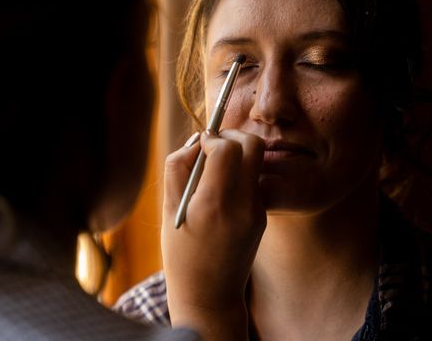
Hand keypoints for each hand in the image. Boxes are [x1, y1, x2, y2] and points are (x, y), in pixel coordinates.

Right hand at [162, 130, 265, 340]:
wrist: (210, 296)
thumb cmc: (181, 254)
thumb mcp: (168, 211)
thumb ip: (178, 169)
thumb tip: (195, 141)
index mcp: (214, 204)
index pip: (227, 148)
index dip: (212, 137)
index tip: (200, 143)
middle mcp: (242, 205)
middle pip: (253, 145)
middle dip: (233, 135)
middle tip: (214, 143)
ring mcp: (256, 211)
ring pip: (256, 160)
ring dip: (238, 152)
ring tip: (215, 166)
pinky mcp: (262, 217)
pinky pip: (254, 180)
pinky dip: (240, 173)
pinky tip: (221, 188)